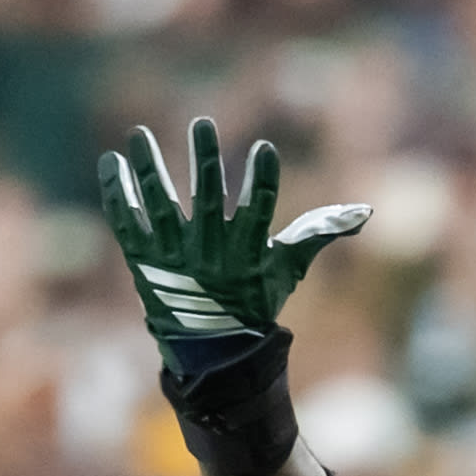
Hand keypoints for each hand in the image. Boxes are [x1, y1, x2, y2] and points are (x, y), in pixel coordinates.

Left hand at [97, 117, 368, 371]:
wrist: (211, 353)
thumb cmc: (253, 302)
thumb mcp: (287, 270)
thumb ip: (317, 234)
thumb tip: (364, 213)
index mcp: (246, 254)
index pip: (259, 211)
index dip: (263, 180)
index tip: (264, 150)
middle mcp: (208, 254)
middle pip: (206, 201)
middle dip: (204, 161)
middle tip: (202, 122)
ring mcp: (172, 258)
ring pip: (158, 206)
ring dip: (149, 168)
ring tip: (139, 134)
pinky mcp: (143, 262)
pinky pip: (126, 223)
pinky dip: (117, 194)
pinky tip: (112, 161)